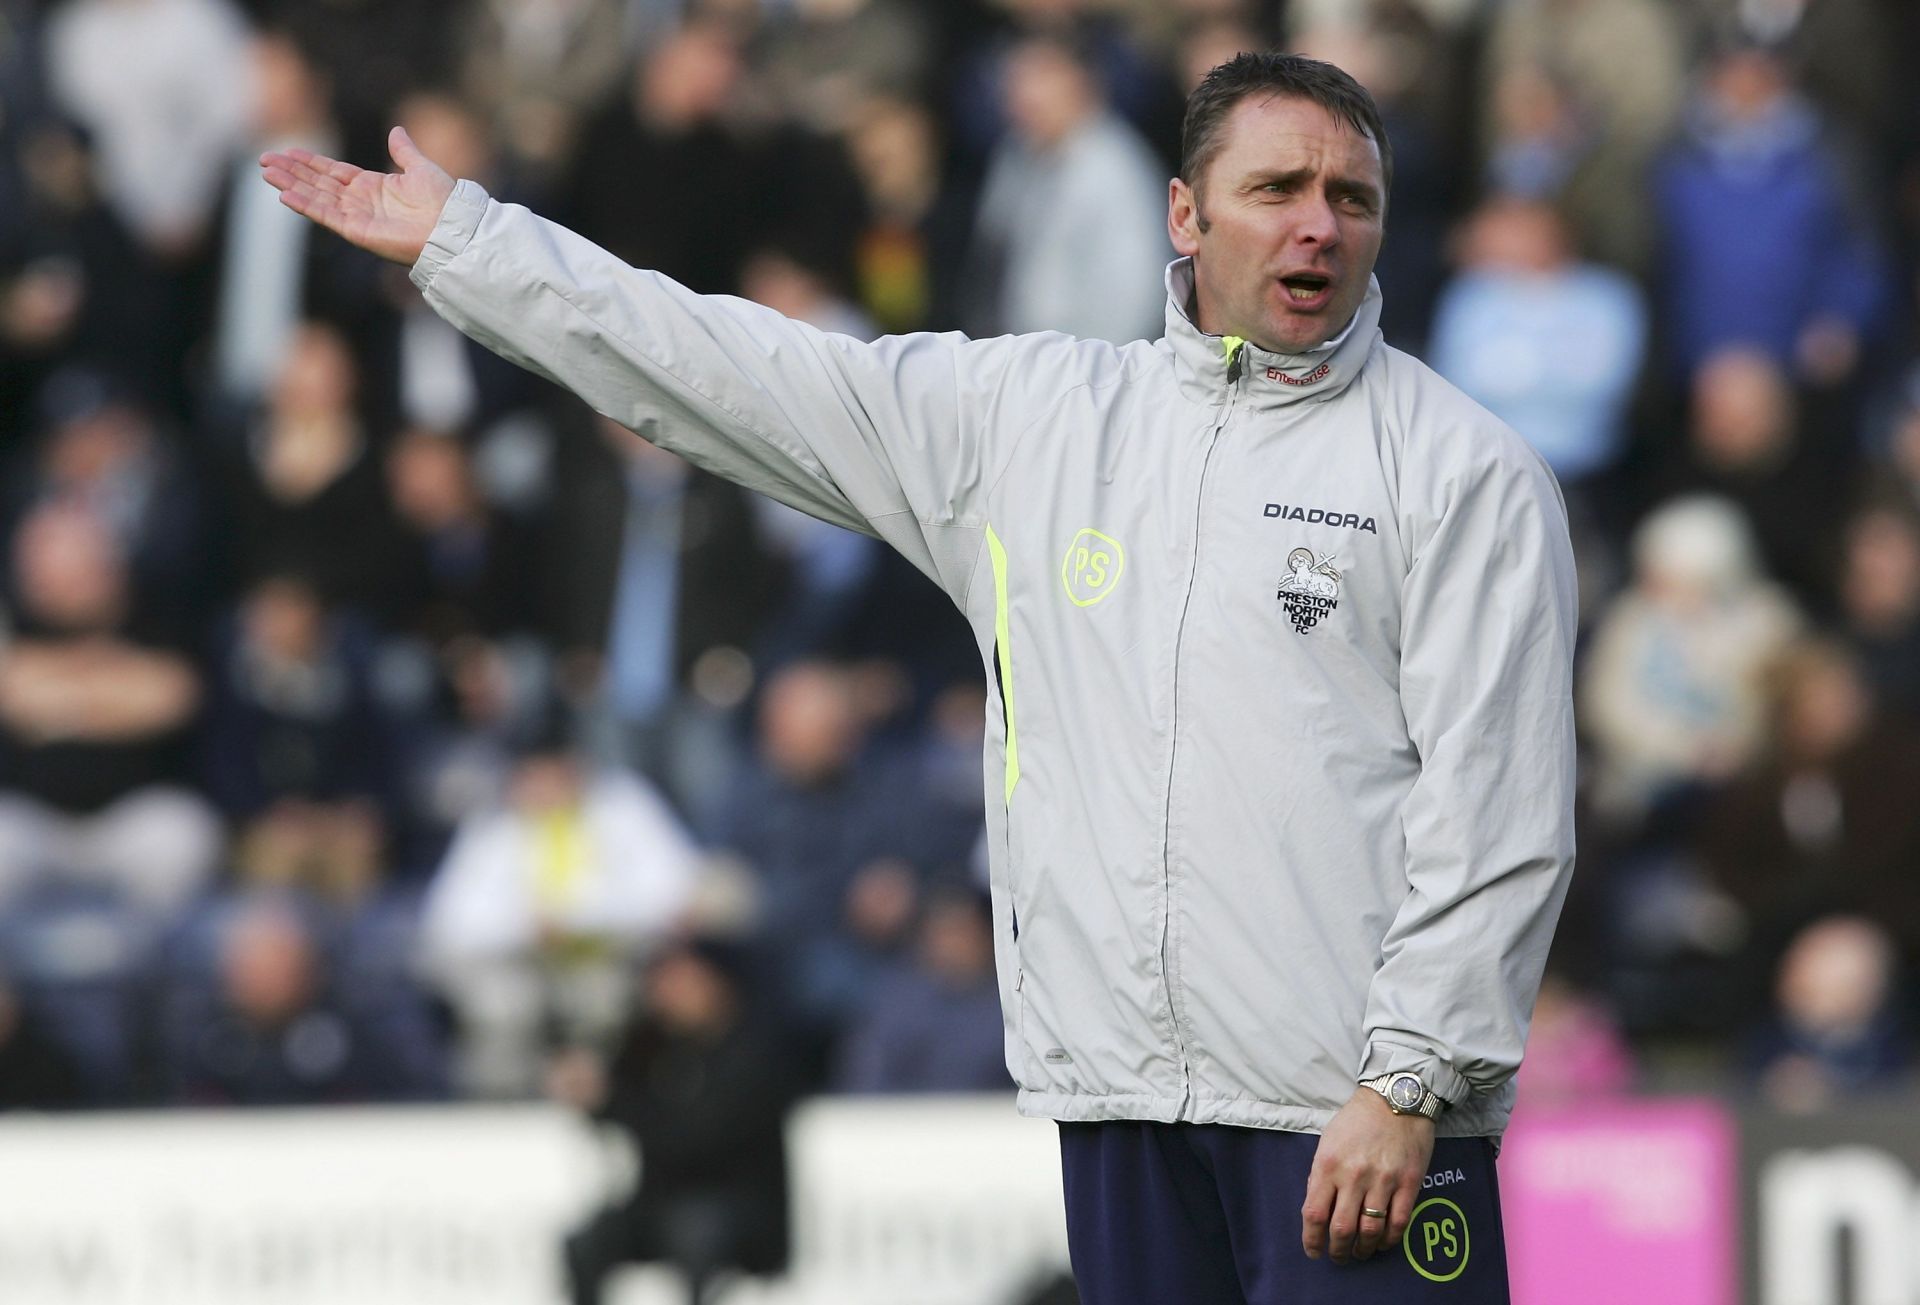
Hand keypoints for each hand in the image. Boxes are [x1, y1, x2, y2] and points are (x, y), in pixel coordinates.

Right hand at [259, 126, 454, 265]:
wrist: (452, 227)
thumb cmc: (442, 202)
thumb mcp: (421, 168)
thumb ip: (403, 151)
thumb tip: (396, 130)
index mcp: (373, 186)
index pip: (334, 172)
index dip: (310, 162)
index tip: (287, 152)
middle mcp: (361, 201)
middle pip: (319, 183)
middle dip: (292, 171)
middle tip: (265, 160)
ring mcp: (357, 216)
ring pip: (316, 197)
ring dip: (291, 185)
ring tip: (267, 173)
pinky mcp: (357, 231)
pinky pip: (326, 215)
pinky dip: (306, 205)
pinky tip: (285, 195)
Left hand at [1302, 1087, 1435, 1264]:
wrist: (1396, 1099)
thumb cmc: (1357, 1120)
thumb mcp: (1328, 1141)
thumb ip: (1320, 1175)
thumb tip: (1317, 1208)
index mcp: (1328, 1165)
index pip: (1314, 1214)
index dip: (1312, 1240)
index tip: (1313, 1251)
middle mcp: (1354, 1176)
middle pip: (1342, 1229)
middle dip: (1337, 1251)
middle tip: (1338, 1257)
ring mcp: (1383, 1181)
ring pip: (1370, 1231)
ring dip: (1363, 1250)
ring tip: (1359, 1253)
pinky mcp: (1409, 1183)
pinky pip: (1398, 1223)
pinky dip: (1388, 1240)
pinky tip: (1381, 1243)